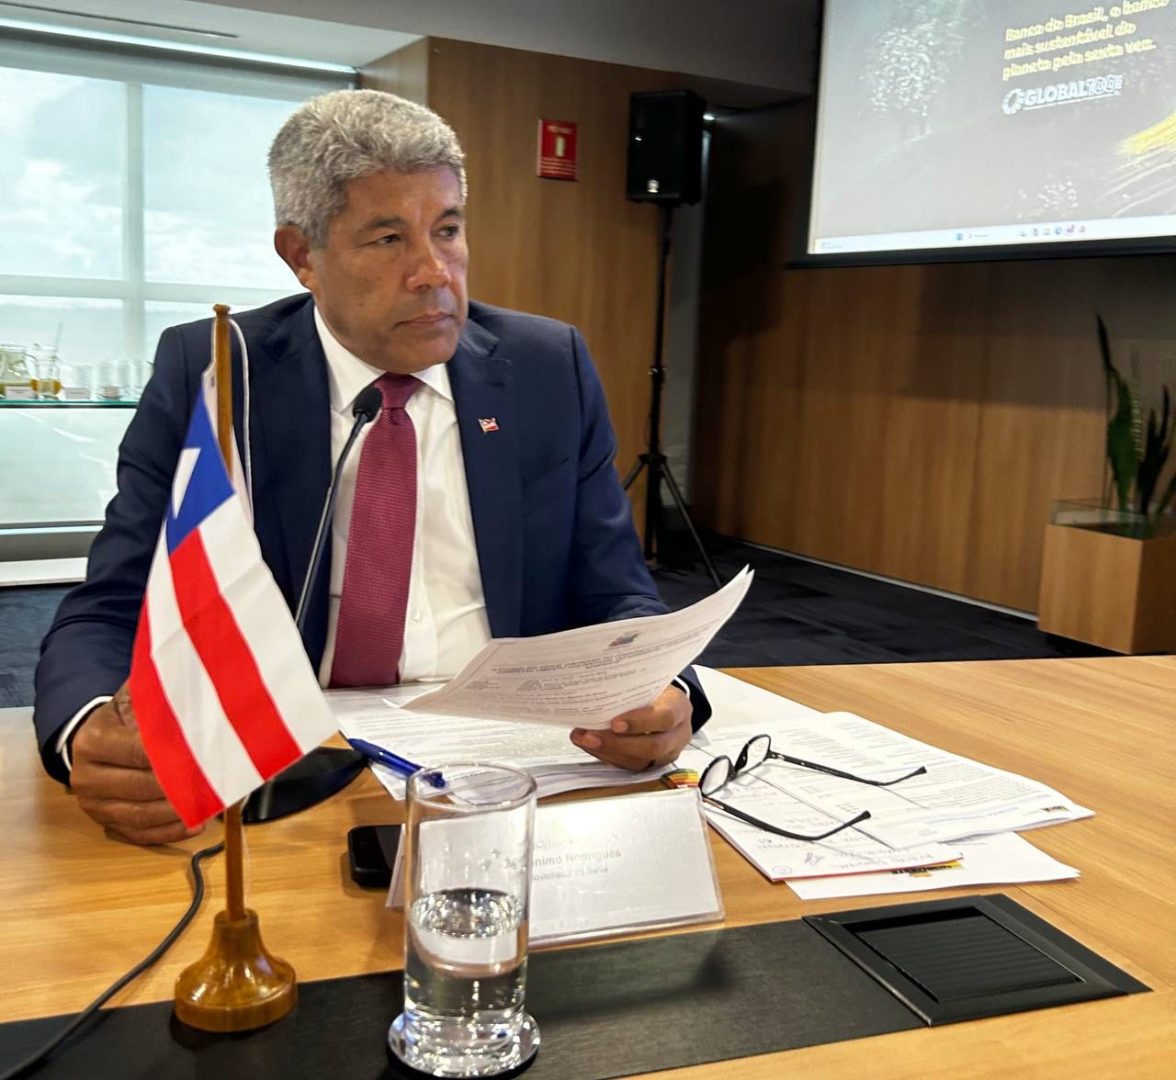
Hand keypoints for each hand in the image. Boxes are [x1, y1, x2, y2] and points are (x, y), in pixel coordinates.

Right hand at [69, 684, 203, 845]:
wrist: (94, 739)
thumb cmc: (124, 718)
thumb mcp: (134, 698)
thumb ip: (156, 697)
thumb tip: (195, 693)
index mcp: (93, 741)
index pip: (140, 751)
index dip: (175, 754)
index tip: (208, 753)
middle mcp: (87, 777)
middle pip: (141, 786)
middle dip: (182, 784)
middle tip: (218, 779)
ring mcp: (95, 805)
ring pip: (141, 815)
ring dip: (180, 812)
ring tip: (212, 804)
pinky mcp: (107, 824)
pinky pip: (140, 834)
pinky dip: (170, 832)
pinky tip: (195, 825)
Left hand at [570, 685, 692, 770]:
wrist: (671, 705)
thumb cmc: (658, 692)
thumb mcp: (652, 682)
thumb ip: (632, 687)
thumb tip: (596, 687)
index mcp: (679, 708)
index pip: (664, 718)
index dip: (639, 722)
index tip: (614, 723)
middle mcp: (677, 734)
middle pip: (652, 747)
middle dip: (616, 743)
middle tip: (590, 736)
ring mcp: (667, 753)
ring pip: (639, 761)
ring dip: (607, 751)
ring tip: (583, 739)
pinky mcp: (652, 764)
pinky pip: (630, 766)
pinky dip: (607, 756)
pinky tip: (591, 746)